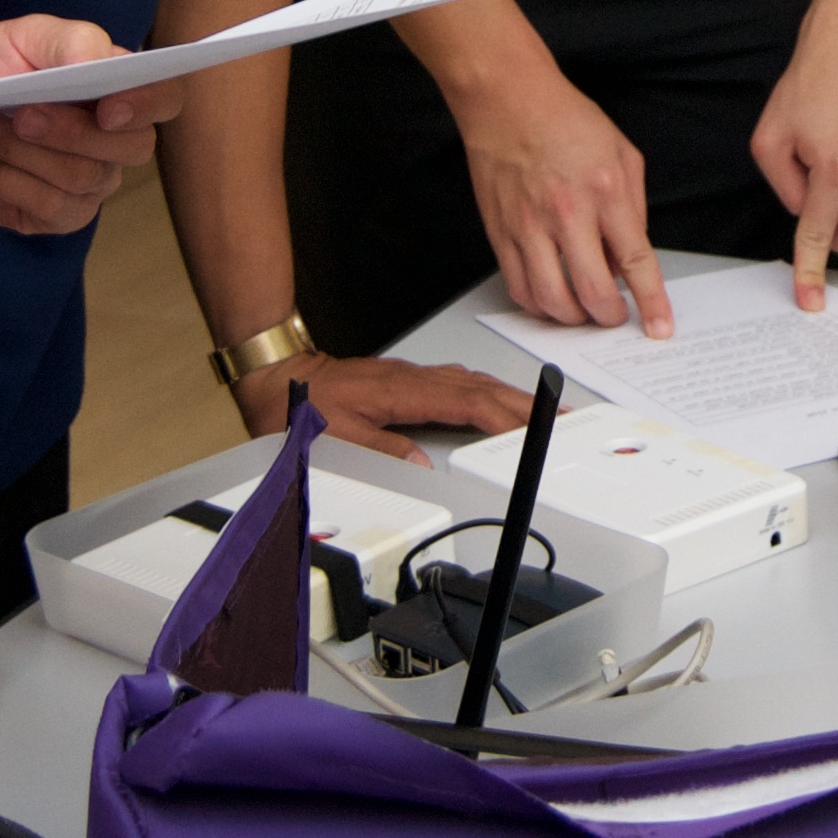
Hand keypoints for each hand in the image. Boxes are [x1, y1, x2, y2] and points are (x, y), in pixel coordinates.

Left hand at [0, 19, 175, 232]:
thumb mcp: (19, 37)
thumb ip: (66, 41)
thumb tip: (97, 63)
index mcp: (115, 86)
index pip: (164, 98)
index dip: (148, 105)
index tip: (108, 108)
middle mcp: (113, 138)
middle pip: (132, 148)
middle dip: (71, 133)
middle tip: (20, 115)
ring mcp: (90, 181)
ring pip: (84, 178)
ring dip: (26, 153)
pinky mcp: (58, 214)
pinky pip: (54, 208)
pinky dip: (12, 182)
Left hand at [254, 355, 536, 454]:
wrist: (278, 375)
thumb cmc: (303, 403)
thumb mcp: (335, 436)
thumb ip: (382, 449)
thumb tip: (423, 462)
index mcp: (404, 391)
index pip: (468, 403)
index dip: (504, 415)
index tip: (534, 426)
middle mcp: (414, 378)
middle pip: (481, 389)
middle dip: (524, 402)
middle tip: (559, 414)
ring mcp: (413, 376)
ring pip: (473, 382)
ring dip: (509, 395)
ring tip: (539, 408)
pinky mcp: (408, 378)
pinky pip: (459, 381)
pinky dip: (485, 390)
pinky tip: (492, 397)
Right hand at [452, 58, 669, 335]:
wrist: (508, 100)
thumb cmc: (565, 121)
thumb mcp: (623, 155)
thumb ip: (633, 210)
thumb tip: (627, 260)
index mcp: (605, 191)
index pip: (636, 262)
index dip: (651, 303)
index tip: (659, 327)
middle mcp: (567, 213)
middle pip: (594, 293)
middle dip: (611, 317)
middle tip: (616, 316)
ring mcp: (529, 226)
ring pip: (553, 300)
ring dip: (574, 318)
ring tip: (584, 311)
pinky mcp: (500, 232)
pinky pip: (519, 287)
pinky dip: (539, 305)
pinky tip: (552, 298)